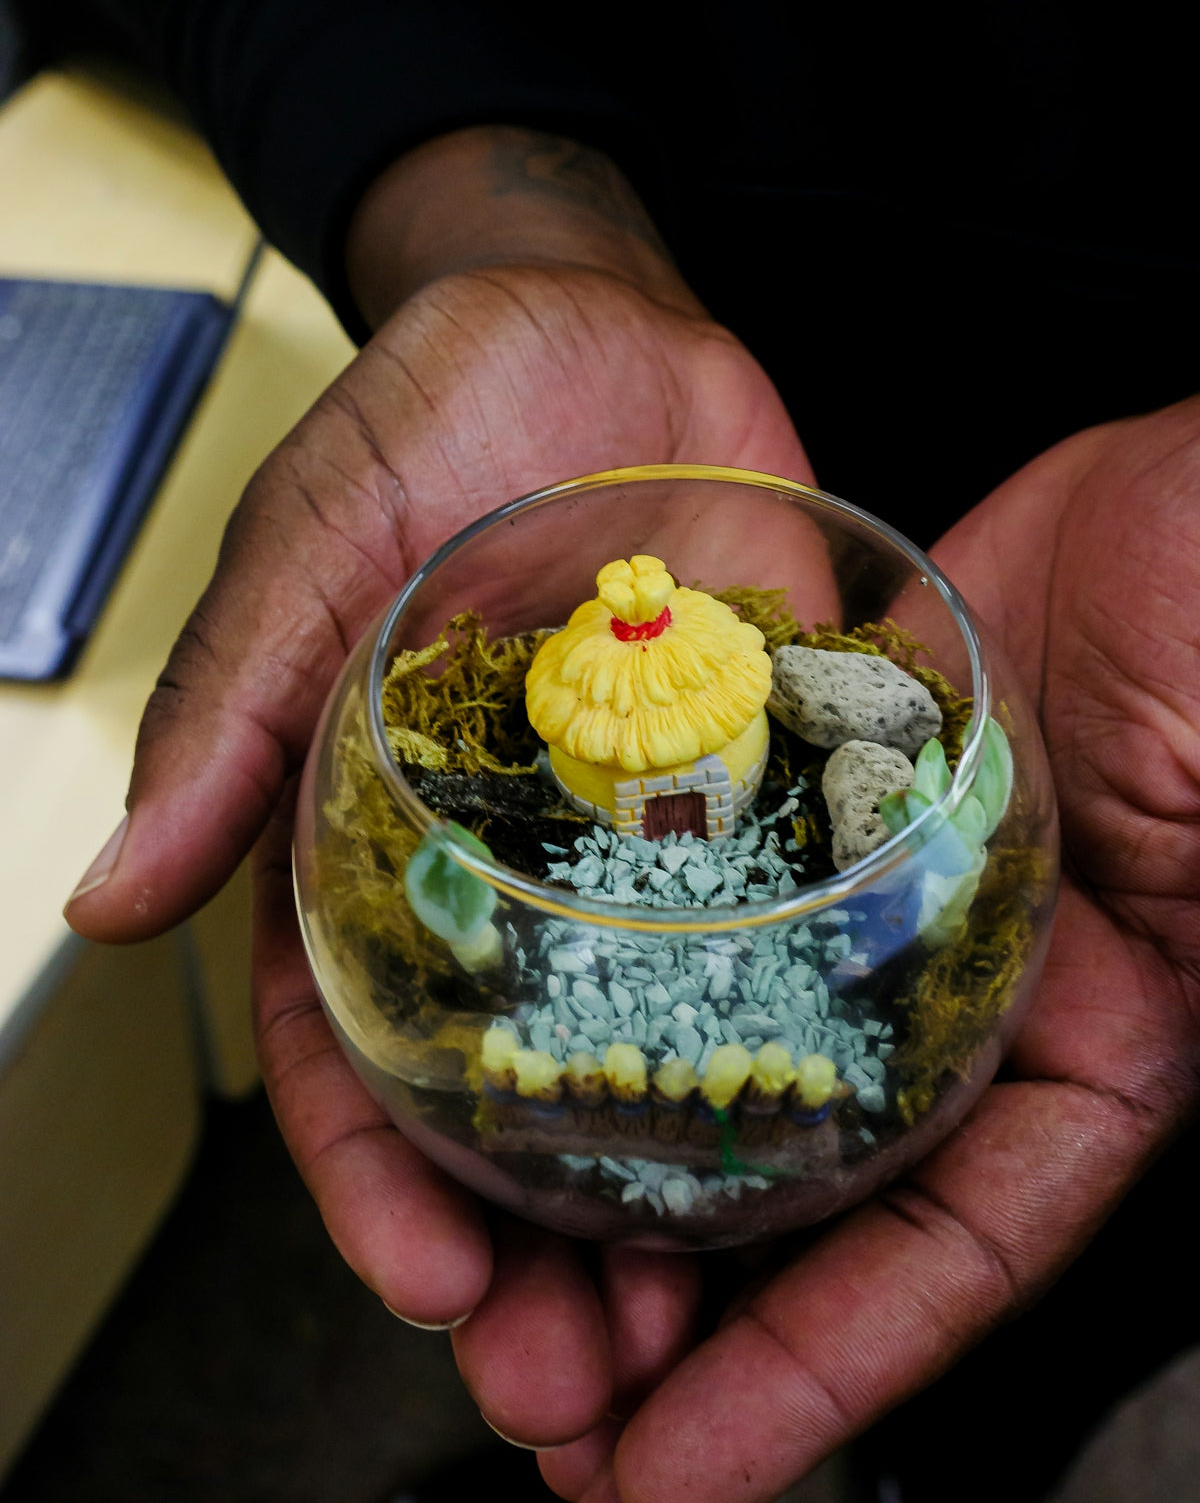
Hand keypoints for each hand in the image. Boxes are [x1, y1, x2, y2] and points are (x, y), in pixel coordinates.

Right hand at [63, 128, 808, 1373]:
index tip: (428, 1281)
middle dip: (522, 1247)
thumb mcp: (314, 548)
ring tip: (689, 1323)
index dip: (376, 1178)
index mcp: (369, 837)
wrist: (604, 331)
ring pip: (641, 1054)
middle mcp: (505, 866)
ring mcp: (636, 842)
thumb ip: (230, 715)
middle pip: (502, 1096)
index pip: (351, 1047)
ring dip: (656, 1199)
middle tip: (567, 1375)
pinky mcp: (750, 793)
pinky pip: (771, 939)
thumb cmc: (434, 421)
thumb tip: (112, 892)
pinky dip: (784, 1048)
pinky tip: (818, 1137)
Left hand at [522, 396, 1199, 1499]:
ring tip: (489, 1275)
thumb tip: (1156, 1081)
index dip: (816, 1380)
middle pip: (809, 1198)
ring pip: (723, 1072)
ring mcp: (867, 909)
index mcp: (1093, 1045)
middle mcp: (963, 1000)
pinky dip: (606, 991)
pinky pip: (684, 921)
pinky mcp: (796, 813)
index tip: (675, 1473)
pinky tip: (512, 1050)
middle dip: (677, 1319)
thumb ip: (1195, 968)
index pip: (943, 1258)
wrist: (1168, 483)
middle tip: (542, 1405)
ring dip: (612, 1179)